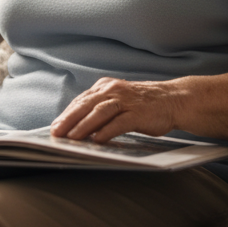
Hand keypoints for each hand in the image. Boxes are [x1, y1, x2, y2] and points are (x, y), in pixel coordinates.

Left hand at [50, 77, 181, 142]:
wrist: (172, 100)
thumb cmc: (142, 104)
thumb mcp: (118, 100)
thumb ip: (100, 108)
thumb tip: (78, 125)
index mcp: (105, 86)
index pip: (80, 101)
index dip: (66, 114)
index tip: (55, 127)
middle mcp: (112, 90)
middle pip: (86, 105)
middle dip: (69, 120)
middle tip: (57, 133)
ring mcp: (125, 101)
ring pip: (99, 112)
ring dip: (83, 126)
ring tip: (72, 138)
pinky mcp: (137, 113)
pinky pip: (119, 122)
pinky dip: (106, 131)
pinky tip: (97, 139)